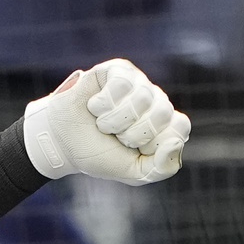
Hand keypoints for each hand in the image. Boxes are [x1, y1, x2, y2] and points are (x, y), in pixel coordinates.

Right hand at [26, 60, 189, 186]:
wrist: (63, 143)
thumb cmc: (99, 155)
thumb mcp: (134, 173)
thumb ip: (162, 168)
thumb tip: (175, 142)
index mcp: (164, 125)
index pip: (180, 127)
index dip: (156, 142)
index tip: (137, 150)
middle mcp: (155, 100)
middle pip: (162, 113)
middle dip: (134, 133)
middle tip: (117, 137)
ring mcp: (138, 83)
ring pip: (142, 98)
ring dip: (115, 120)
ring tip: (102, 123)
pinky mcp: (118, 70)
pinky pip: (122, 84)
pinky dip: (104, 103)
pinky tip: (94, 107)